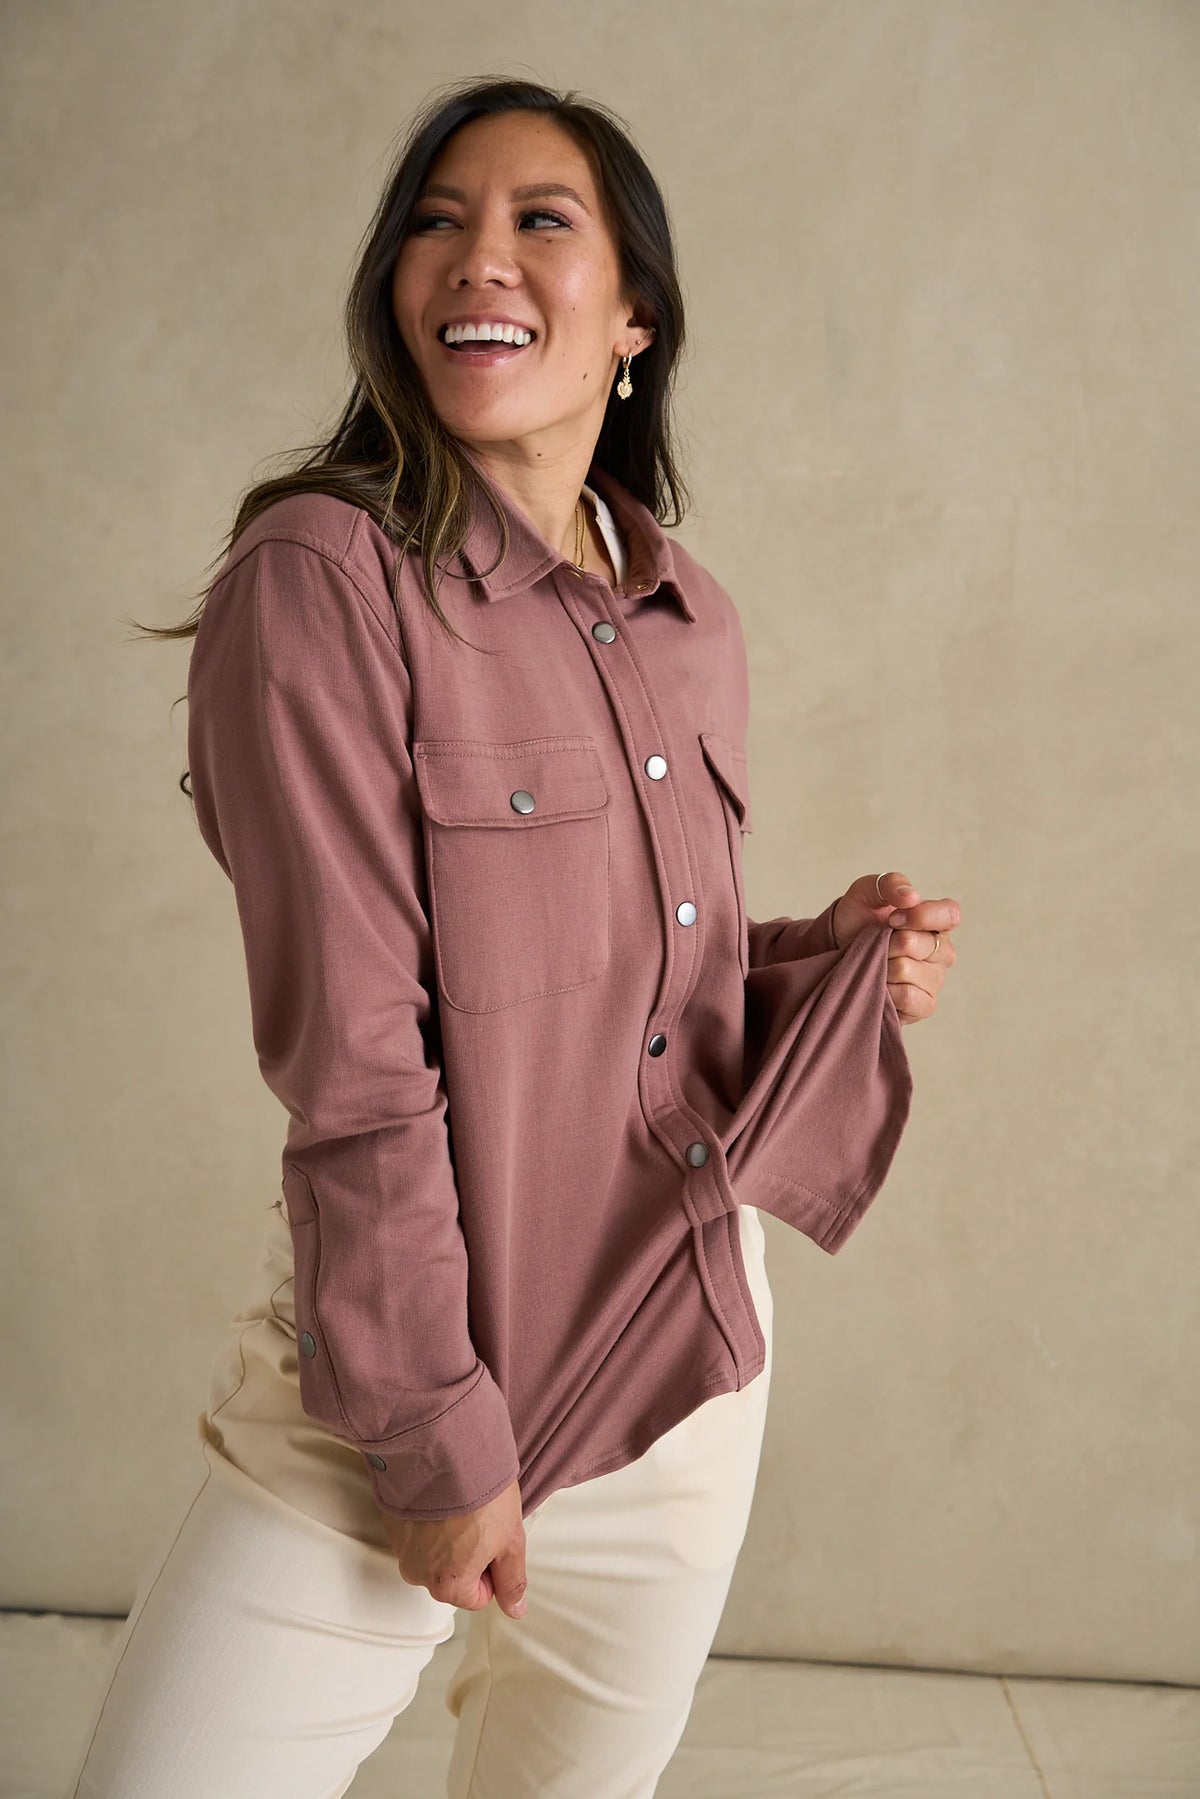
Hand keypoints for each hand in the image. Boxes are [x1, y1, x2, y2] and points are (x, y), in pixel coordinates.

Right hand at [378, 1476, 528, 1619]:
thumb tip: (516, 1609)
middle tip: (479, 1520)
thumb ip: (512, 1581)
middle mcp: (417, 1573)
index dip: (492, 1567)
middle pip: (452, 1576)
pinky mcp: (391, 1520)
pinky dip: (427, 1520)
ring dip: (446, 1535)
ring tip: (460, 1506)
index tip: (494, 1538)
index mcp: (447, 1586)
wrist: (445, 1450)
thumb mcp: (510, 1540)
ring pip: (432, 1553)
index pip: (478, 1596)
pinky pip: (415, 1531)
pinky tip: (441, 1498)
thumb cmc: (479, 1495)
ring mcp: (400, 1547)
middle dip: (468, 1553)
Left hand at [830, 871, 959, 1025]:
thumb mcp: (865, 893)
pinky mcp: (924, 1005)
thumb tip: (911, 897)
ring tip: (876, 963)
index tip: (892, 918)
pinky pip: (907, 996)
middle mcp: (942, 952)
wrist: (835, 953)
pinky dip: (886, 990)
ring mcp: (935, 980)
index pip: (950, 914)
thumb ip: (888, 884)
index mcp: (936, 922)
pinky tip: (880, 983)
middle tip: (876, 943)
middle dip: (889, 942)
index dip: (920, 916)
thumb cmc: (856, 921)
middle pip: (922, 945)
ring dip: (882, 965)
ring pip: (907, 970)